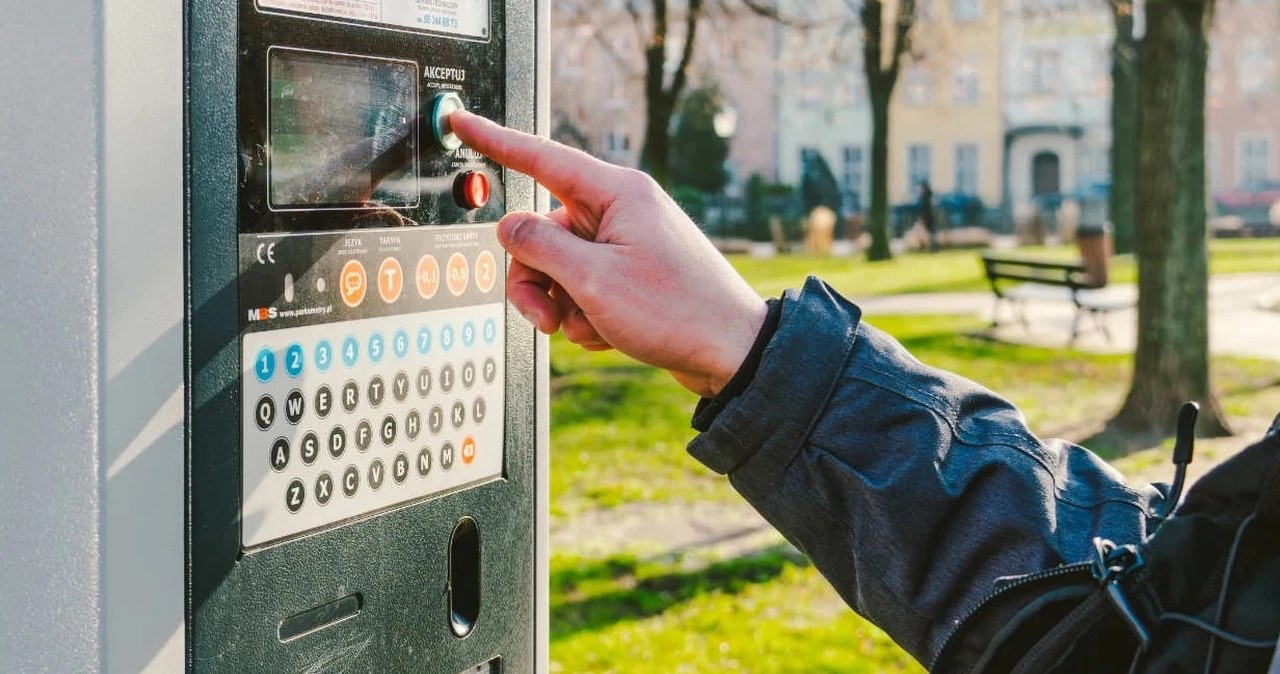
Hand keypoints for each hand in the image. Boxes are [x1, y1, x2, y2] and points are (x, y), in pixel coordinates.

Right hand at [449, 111, 766, 397]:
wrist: (731, 354)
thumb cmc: (678, 312)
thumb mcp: (592, 280)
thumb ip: (537, 247)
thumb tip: (509, 228)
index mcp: (617, 194)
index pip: (541, 157)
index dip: (494, 140)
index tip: (461, 121)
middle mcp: (621, 211)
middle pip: (541, 231)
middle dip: (535, 280)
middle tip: (547, 316)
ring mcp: (626, 243)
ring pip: (558, 266)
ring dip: (561, 304)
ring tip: (589, 327)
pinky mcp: (630, 273)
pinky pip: (582, 288)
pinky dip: (585, 315)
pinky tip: (609, 333)